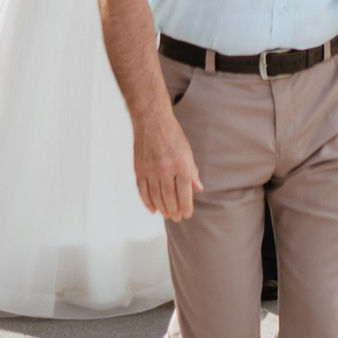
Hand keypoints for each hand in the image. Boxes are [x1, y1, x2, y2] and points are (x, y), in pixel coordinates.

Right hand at [132, 104, 201, 220]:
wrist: (151, 119)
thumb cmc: (172, 134)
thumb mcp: (187, 151)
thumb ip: (192, 172)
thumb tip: (198, 189)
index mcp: (181, 164)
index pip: (185, 193)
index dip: (186, 206)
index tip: (187, 214)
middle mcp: (165, 169)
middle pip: (170, 198)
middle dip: (174, 210)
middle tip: (177, 218)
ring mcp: (150, 170)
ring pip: (156, 197)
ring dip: (162, 209)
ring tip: (167, 215)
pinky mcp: (139, 168)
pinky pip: (143, 190)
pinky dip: (147, 201)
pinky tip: (153, 209)